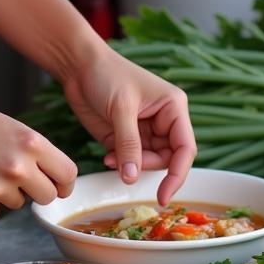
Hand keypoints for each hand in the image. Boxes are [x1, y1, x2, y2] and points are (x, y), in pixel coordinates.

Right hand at [0, 97, 76, 217]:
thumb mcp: (10, 126)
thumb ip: (34, 150)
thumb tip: (53, 177)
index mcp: (31, 143)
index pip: (68, 173)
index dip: (64, 182)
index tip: (59, 184)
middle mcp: (18, 167)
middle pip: (48, 196)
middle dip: (38, 190)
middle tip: (21, 179)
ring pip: (18, 203)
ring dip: (8, 192)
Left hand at [61, 46, 195, 204]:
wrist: (78, 66)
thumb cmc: (106, 75)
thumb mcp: (120, 109)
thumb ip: (129, 144)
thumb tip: (132, 178)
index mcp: (173, 107)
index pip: (185, 148)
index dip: (177, 175)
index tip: (164, 197)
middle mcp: (164, 121)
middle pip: (167, 159)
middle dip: (146, 166)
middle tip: (124, 165)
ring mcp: (144, 130)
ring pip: (148, 162)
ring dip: (131, 166)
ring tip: (110, 158)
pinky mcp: (126, 137)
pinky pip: (130, 160)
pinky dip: (120, 164)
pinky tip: (106, 157)